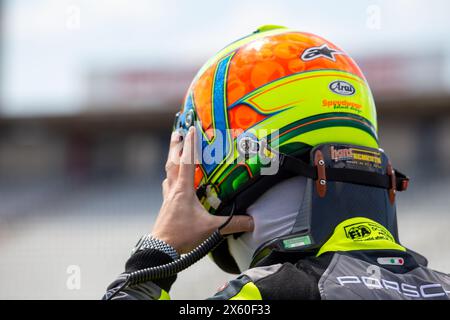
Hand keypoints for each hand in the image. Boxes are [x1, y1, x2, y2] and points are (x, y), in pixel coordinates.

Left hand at [152, 126, 253, 253]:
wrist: (161, 248)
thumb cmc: (183, 235)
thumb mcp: (211, 228)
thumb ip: (232, 224)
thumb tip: (252, 221)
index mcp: (184, 190)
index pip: (187, 161)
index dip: (190, 144)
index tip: (191, 129)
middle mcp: (174, 189)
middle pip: (172, 162)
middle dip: (175, 146)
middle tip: (176, 132)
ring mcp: (168, 197)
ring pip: (168, 172)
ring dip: (171, 159)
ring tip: (174, 150)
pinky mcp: (166, 205)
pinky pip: (167, 185)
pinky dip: (170, 177)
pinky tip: (172, 179)